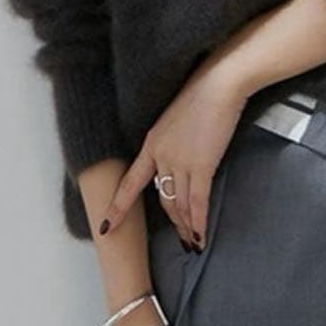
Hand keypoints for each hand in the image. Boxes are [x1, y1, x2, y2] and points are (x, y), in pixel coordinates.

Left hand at [101, 64, 249, 249]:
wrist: (219, 83)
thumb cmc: (203, 93)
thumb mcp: (177, 117)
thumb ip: (174, 140)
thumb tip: (184, 154)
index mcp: (152, 142)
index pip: (130, 182)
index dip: (118, 207)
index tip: (106, 227)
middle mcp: (161, 156)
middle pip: (164, 199)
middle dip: (173, 220)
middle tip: (181, 236)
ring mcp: (180, 162)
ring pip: (180, 205)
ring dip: (187, 226)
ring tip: (192, 242)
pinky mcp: (201, 166)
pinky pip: (198, 203)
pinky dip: (199, 224)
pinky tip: (201, 239)